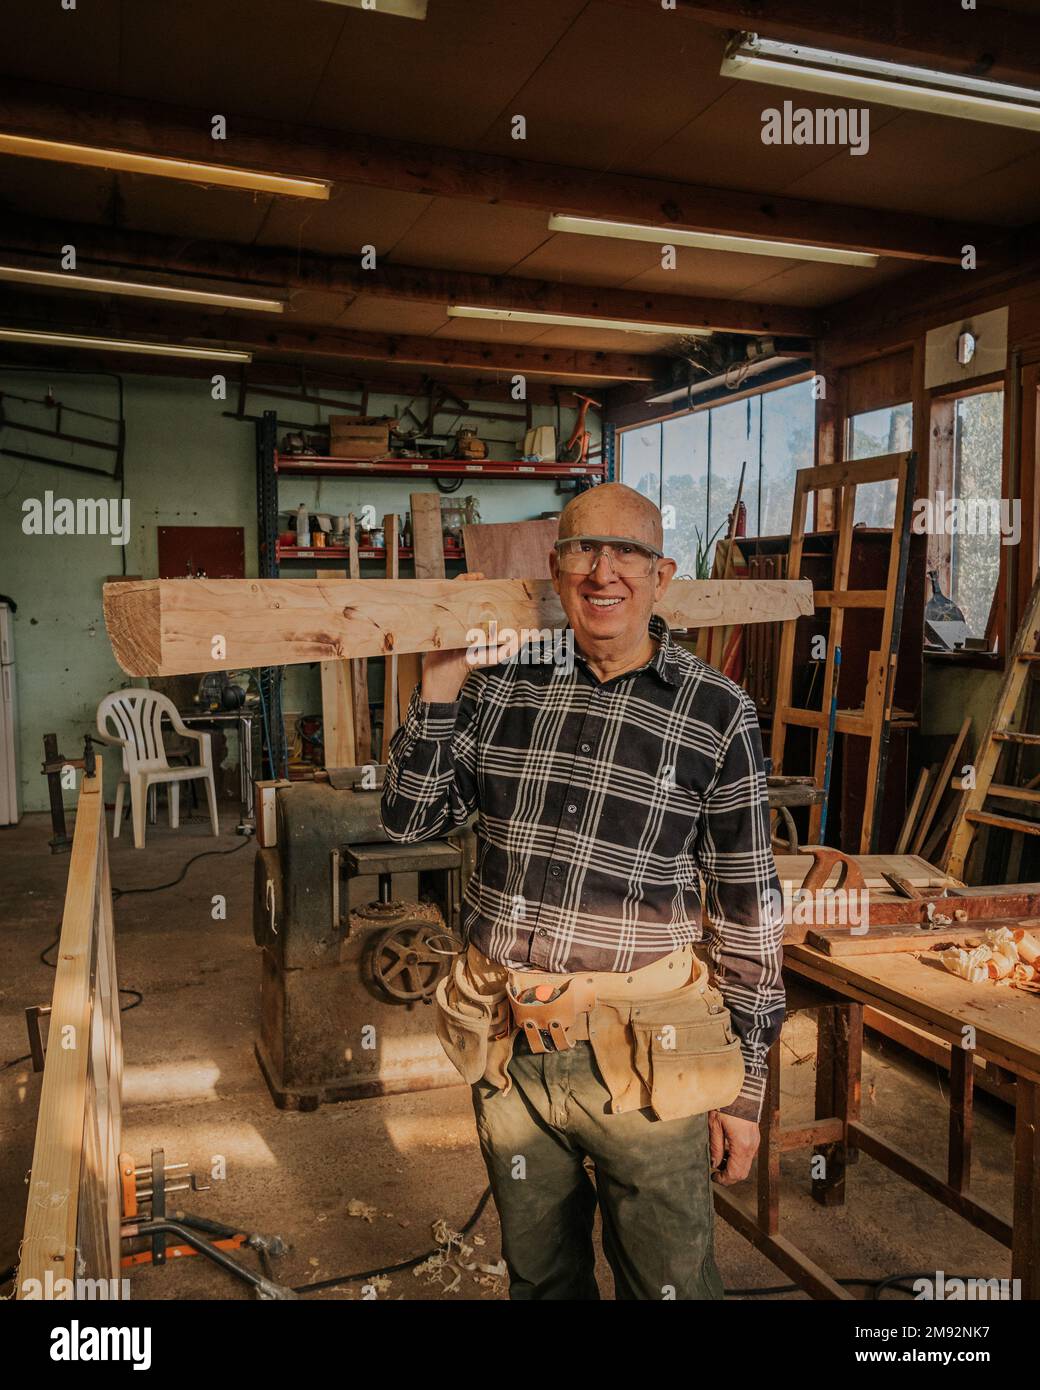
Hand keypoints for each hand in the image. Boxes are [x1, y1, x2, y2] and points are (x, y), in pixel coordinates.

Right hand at [421, 572, 507, 701]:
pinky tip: (465, 582)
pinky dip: (457, 584)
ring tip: (480, 577)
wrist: (447, 669)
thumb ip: (513, 646)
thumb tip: (531, 634)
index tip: (506, 587)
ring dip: (470, 581)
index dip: (498, 595)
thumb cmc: (472, 663)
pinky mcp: (445, 612)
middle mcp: (469, 616)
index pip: (491, 604)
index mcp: (482, 623)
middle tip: (492, 580)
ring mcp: (456, 614)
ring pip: (463, 592)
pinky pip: (449, 595)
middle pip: (476, 595)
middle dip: (484, 585)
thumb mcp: (497, 655)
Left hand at [708, 1110, 759, 1185]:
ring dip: (733, 1167)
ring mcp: (755, 1141)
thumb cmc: (726, 1104)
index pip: (735, 1173)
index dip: (724, 1179)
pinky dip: (738, 1158)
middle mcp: (752, 1146)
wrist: (741, 1088)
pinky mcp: (755, 1137)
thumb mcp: (714, 1125)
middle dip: (729, 1176)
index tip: (713, 1177)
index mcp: (741, 1145)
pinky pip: (748, 1155)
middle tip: (715, 1173)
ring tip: (719, 1160)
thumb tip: (714, 1164)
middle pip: (743, 1173)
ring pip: (746, 1164)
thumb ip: (715, 1147)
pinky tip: (727, 1150)